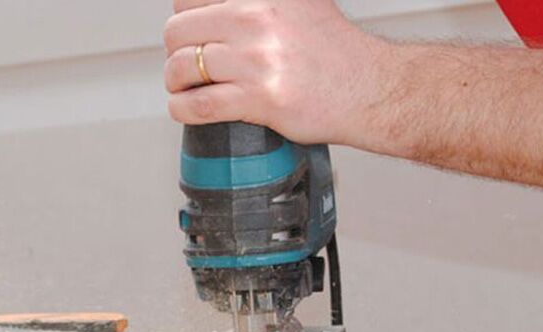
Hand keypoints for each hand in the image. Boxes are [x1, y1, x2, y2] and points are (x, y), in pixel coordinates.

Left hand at [164, 0, 385, 144]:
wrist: (367, 88)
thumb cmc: (336, 53)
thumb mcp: (301, 1)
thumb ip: (264, 1)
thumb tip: (225, 7)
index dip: (185, 20)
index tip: (193, 36)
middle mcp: (256, 18)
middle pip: (179, 31)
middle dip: (176, 52)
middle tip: (186, 67)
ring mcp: (257, 59)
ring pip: (184, 67)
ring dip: (175, 82)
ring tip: (184, 89)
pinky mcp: (260, 98)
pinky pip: (200, 104)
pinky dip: (182, 109)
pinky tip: (183, 109)